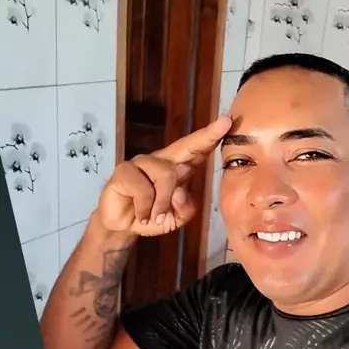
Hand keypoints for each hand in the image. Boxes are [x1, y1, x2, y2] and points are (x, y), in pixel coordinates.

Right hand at [96, 115, 231, 235]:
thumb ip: (185, 208)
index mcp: (177, 168)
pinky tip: (140, 213)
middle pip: (185, 145)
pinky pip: (144, 189)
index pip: (196, 150)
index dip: (211, 136)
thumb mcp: (175, 219)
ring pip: (167, 176)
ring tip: (153, 216)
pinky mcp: (124, 171)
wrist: (122, 226)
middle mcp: (161, 160)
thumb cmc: (151, 217)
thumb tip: (180, 191)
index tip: (227, 122)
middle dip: (206, 136)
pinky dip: (145, 208)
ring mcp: (142, 163)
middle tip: (225, 123)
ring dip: (162, 204)